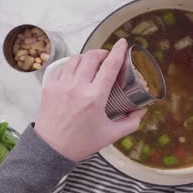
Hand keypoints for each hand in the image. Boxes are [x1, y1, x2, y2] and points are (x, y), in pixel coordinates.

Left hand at [35, 38, 145, 161]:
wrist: (51, 149)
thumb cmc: (81, 143)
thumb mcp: (111, 135)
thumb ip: (131, 122)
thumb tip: (142, 110)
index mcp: (94, 97)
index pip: (110, 66)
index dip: (118, 51)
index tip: (123, 43)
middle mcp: (77, 87)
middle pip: (92, 57)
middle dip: (103, 52)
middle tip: (108, 57)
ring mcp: (61, 85)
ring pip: (76, 58)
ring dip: (87, 57)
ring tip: (93, 62)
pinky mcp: (49, 87)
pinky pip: (62, 67)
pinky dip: (72, 64)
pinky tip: (77, 70)